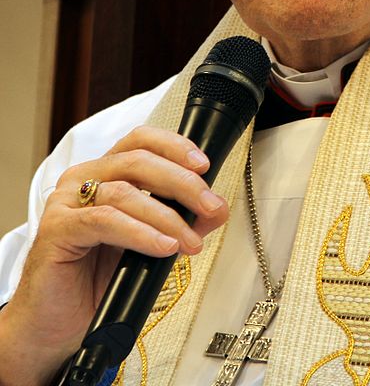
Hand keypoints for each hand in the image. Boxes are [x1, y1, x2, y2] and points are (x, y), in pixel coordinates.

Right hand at [0, 126, 228, 385]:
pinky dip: (141, 233)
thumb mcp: (149, 244)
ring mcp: (66, 202)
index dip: (175, 146)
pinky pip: (105, 222)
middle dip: (183, 183)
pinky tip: (163, 247)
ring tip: (190, 241)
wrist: (57, 324)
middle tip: (211, 207)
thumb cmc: (97, 280)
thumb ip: (180, 221)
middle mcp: (83, 179)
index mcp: (104, 173)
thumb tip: (217, 209)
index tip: (204, 165)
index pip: (141, 140)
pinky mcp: (57, 230)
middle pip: (138, 161)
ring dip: (167, 216)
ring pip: (125, 192)